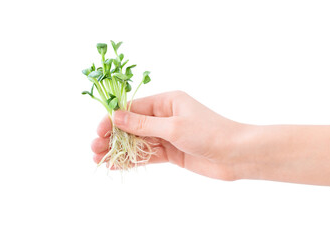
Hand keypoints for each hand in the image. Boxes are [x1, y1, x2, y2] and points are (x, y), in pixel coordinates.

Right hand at [91, 91, 242, 179]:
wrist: (235, 155)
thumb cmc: (209, 133)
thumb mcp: (174, 127)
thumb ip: (144, 125)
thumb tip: (116, 117)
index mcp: (167, 102)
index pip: (133, 108)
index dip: (114, 119)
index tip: (98, 131)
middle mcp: (166, 116)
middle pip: (133, 125)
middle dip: (113, 136)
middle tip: (94, 148)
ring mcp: (168, 135)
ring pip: (138, 141)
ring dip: (119, 149)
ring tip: (98, 159)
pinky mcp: (172, 152)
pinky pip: (148, 155)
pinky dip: (133, 160)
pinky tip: (117, 165)